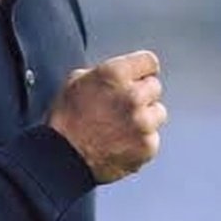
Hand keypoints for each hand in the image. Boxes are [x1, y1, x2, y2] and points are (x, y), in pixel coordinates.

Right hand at [46, 50, 166, 183]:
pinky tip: (121, 143)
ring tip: (120, 127)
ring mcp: (142, 122)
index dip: (141, 70)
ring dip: (145, 118)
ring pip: (158, 113)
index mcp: (114, 74)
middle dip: (141, 94)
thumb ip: (103, 73)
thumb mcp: (74, 83)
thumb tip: (120, 74)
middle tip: (121, 106)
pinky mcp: (147, 145)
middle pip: (155, 87)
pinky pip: (153, 138)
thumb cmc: (65, 121)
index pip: (149, 61)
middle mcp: (132, 96)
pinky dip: (141, 141)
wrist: (62, 159)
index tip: (139, 77)